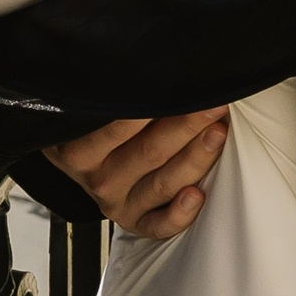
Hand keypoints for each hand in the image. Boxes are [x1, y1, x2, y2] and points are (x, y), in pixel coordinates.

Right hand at [45, 105, 231, 239]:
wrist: (77, 163)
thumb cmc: (90, 130)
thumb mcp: (86, 114)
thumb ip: (111, 98)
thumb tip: (149, 71)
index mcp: (78, 150)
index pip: (117, 127)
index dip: (152, 107)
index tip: (180, 87)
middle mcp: (97, 179)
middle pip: (149, 152)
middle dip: (186, 126)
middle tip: (213, 104)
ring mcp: (116, 203)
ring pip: (162, 184)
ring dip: (195, 158)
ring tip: (217, 133)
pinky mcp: (134, 222)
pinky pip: (159, 225)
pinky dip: (180, 214)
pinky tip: (198, 195)